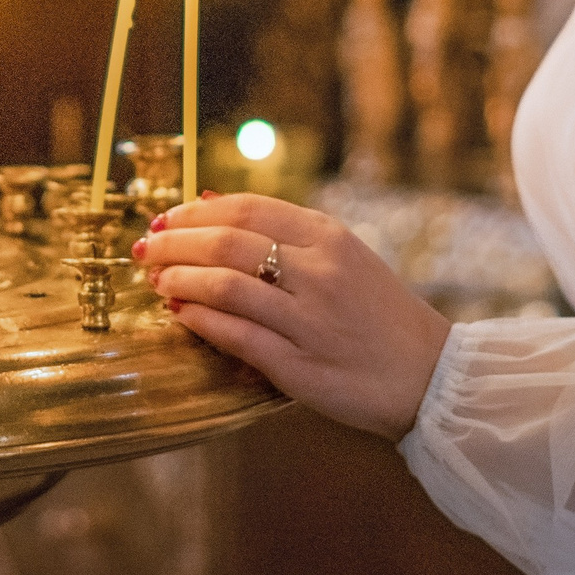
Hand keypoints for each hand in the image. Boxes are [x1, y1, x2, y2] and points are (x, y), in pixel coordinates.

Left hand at [133, 192, 451, 440]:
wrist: (428, 375)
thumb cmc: (378, 314)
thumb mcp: (343, 256)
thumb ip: (282, 231)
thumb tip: (210, 199)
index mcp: (330, 238)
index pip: (247, 210)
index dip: (195, 212)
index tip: (165, 219)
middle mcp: (319, 273)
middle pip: (227, 243)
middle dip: (175, 242)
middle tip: (146, 248)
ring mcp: (309, 320)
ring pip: (225, 287)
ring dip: (179, 280)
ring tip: (157, 280)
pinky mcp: (298, 366)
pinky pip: (235, 336)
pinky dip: (199, 321)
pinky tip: (179, 314)